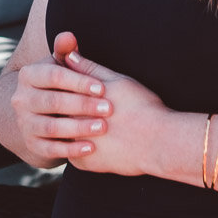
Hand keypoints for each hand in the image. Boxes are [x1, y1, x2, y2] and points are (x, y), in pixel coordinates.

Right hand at [8, 31, 109, 162]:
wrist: (38, 113)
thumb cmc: (58, 84)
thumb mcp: (60, 66)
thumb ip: (66, 51)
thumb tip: (68, 36)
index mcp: (28, 76)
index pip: (54, 77)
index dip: (79, 82)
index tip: (102, 87)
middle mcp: (20, 99)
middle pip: (53, 102)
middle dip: (82, 105)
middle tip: (108, 109)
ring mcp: (24, 123)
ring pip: (51, 127)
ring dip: (78, 128)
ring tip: (102, 127)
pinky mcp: (32, 144)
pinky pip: (51, 150)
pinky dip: (71, 150)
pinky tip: (91, 147)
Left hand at [60, 44, 169, 176]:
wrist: (159, 143)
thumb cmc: (142, 107)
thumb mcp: (117, 81)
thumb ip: (89, 68)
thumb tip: (68, 54)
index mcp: (78, 99)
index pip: (59, 89)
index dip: (64, 86)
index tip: (72, 88)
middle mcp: (72, 121)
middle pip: (59, 112)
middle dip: (63, 108)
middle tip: (80, 109)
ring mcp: (75, 144)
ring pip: (64, 134)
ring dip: (69, 129)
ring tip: (89, 126)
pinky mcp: (83, 163)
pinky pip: (74, 155)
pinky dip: (80, 149)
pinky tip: (94, 143)